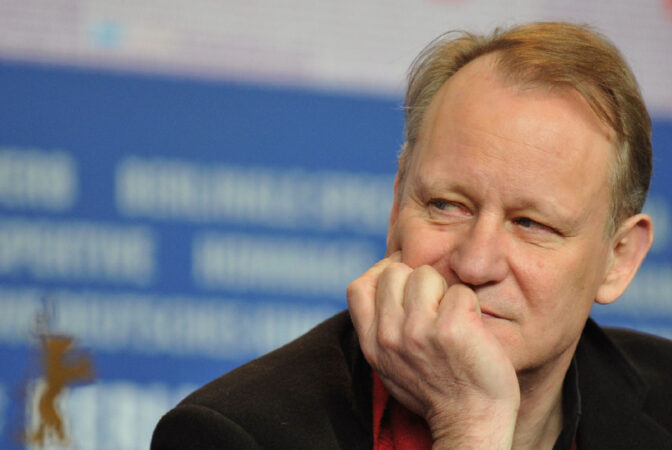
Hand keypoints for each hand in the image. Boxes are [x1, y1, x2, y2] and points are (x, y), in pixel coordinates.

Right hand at [347, 252, 519, 448]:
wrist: (470, 423)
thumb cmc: (436, 390)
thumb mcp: (391, 364)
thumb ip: (382, 329)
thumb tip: (383, 285)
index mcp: (372, 344)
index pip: (358, 288)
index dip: (380, 274)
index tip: (402, 283)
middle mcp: (389, 336)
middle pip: (395, 272)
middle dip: (418, 281)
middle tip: (435, 307)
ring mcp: (419, 332)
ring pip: (426, 275)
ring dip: (444, 291)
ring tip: (453, 319)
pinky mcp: (452, 329)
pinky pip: (461, 291)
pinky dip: (470, 305)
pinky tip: (472, 329)